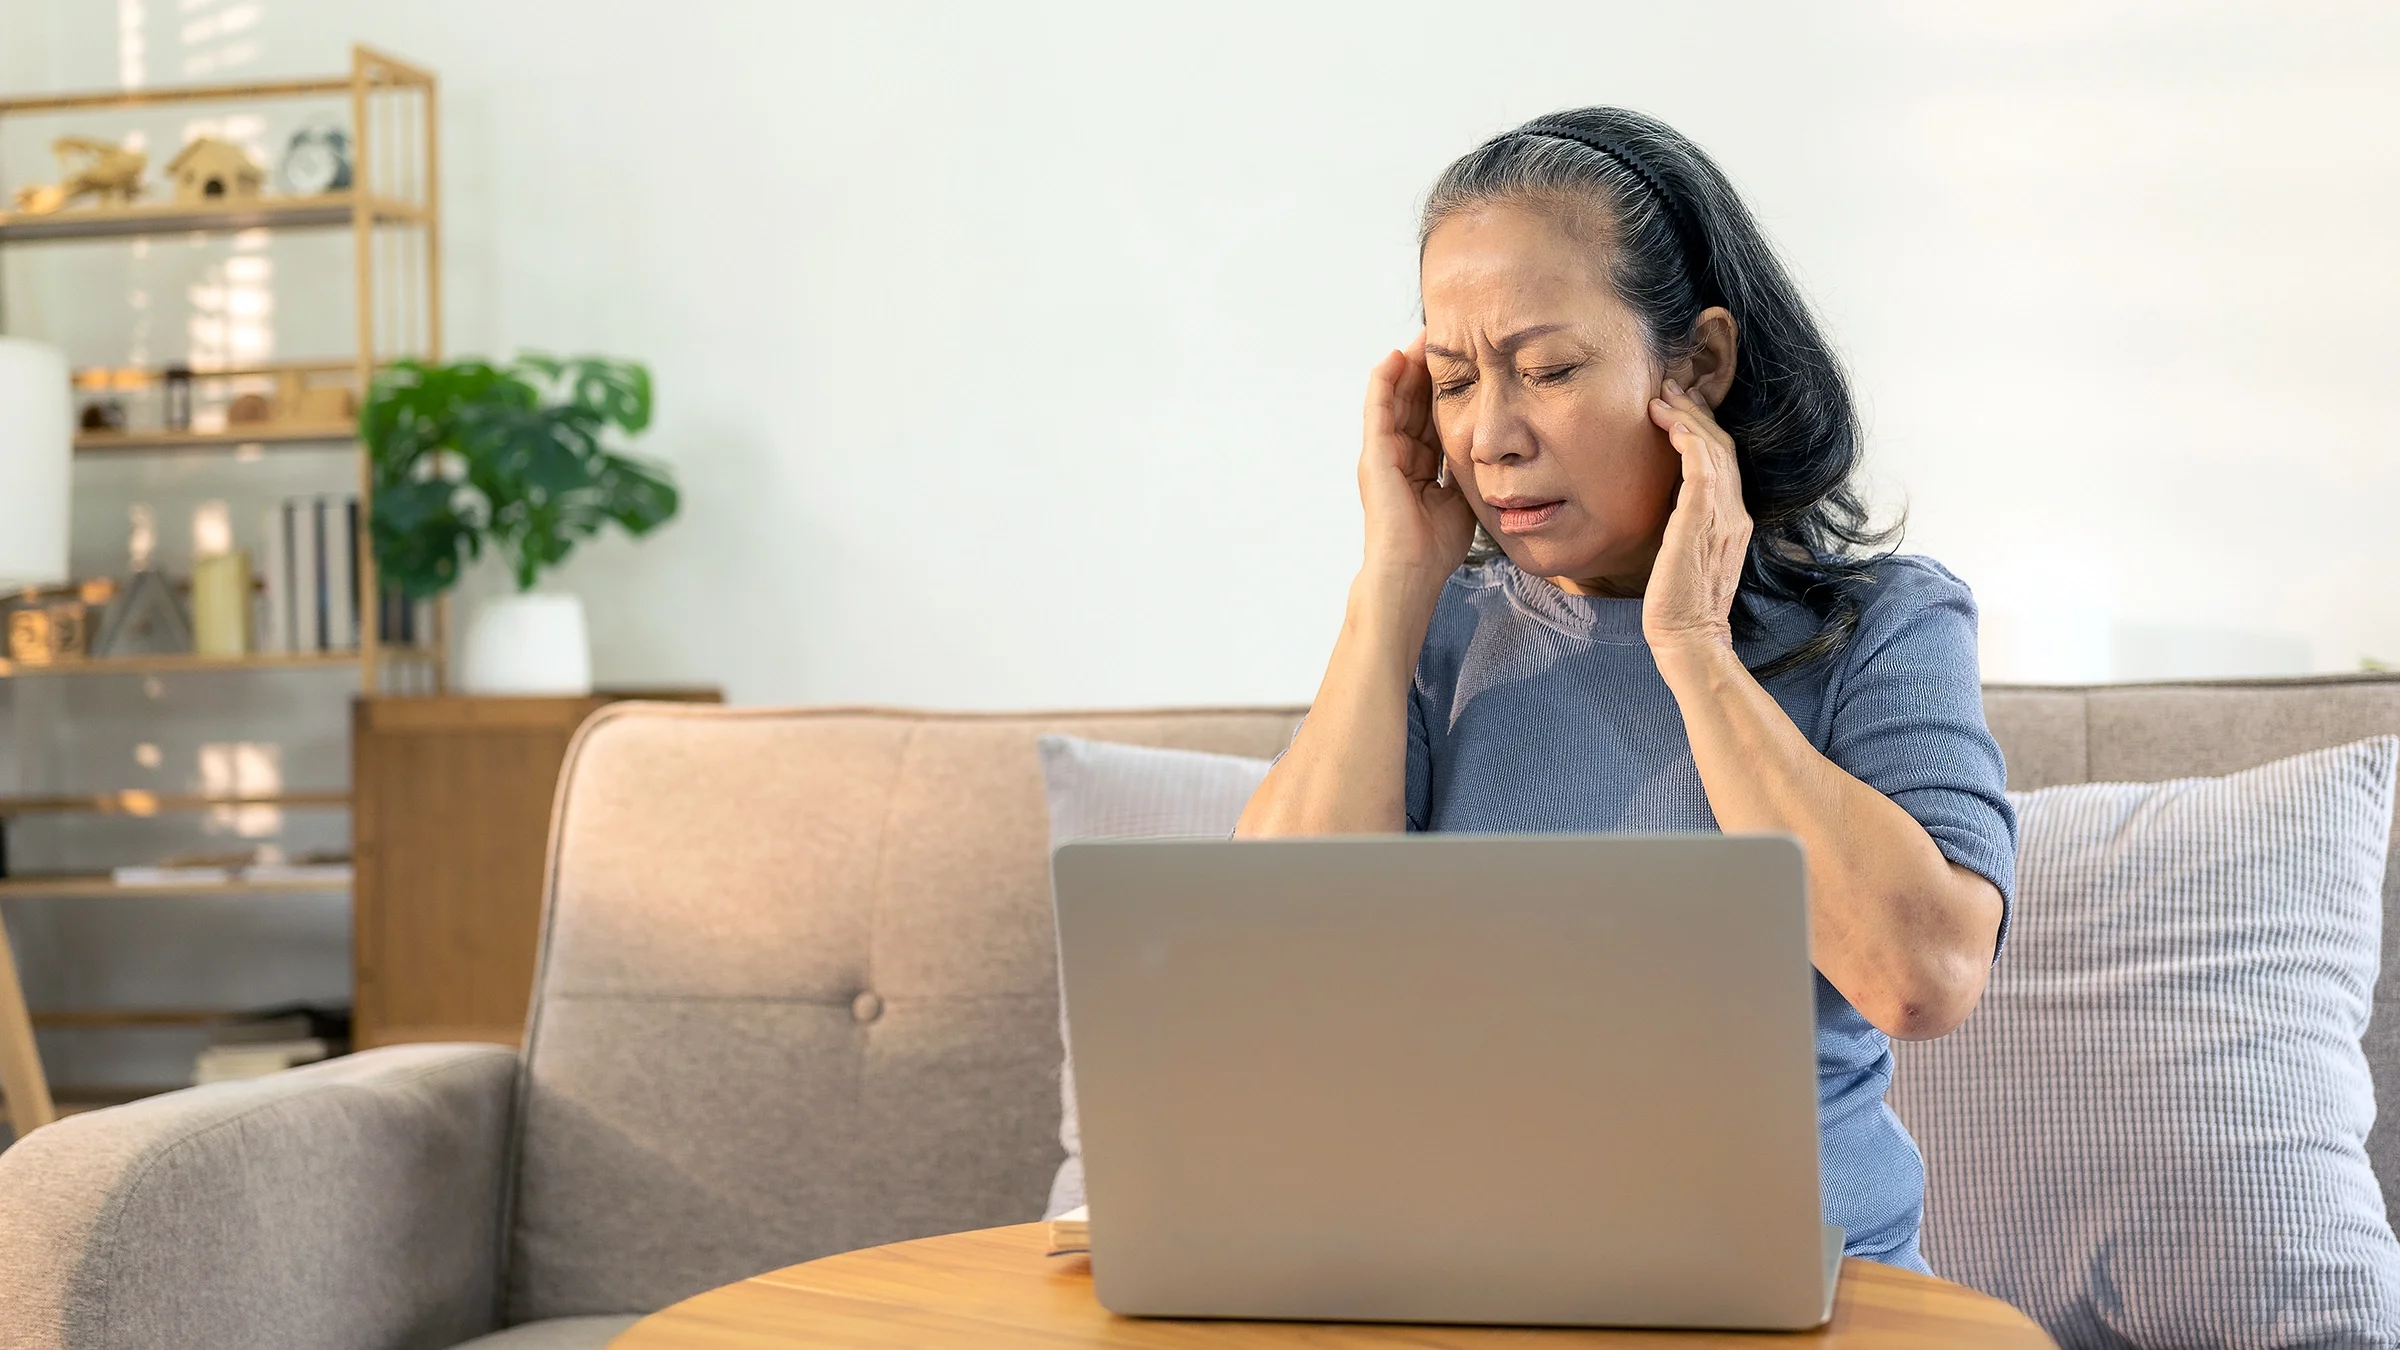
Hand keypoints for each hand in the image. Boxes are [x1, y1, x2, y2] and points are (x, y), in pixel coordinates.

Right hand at [1358, 331, 1475, 586]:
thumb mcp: (1460, 497)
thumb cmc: (1434, 545)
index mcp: (1417, 466)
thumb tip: (1489, 452)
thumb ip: (1466, 471)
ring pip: (1393, 398)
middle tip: (1441, 336)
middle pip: (1412, 402)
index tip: (1463, 362)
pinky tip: (1394, 356)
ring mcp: (1382, 453)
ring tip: (1420, 336)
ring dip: (1406, 366)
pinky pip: (1376, 408)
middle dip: (1425, 370)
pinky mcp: (1373, 454)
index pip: (1430, 417)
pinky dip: (1383, 381)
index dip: (1442, 390)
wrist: (1411, 570)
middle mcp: (1396, 455)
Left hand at [1643, 378, 1751, 657]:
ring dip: (1688, 419)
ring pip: (1714, 452)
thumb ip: (1687, 527)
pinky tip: (1673, 426)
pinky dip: (1690, 444)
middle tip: (1669, 387)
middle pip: (1723, 447)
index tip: (1679, 406)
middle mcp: (1735, 515)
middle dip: (1695, 412)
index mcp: (1734, 521)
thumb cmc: (1680, 605)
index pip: (1725, 461)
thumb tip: (1669, 507)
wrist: (1690, 639)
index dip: (1704, 428)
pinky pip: (1704, 472)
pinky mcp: (1703, 525)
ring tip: (1662, 398)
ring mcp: (1724, 519)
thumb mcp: (1687, 556)